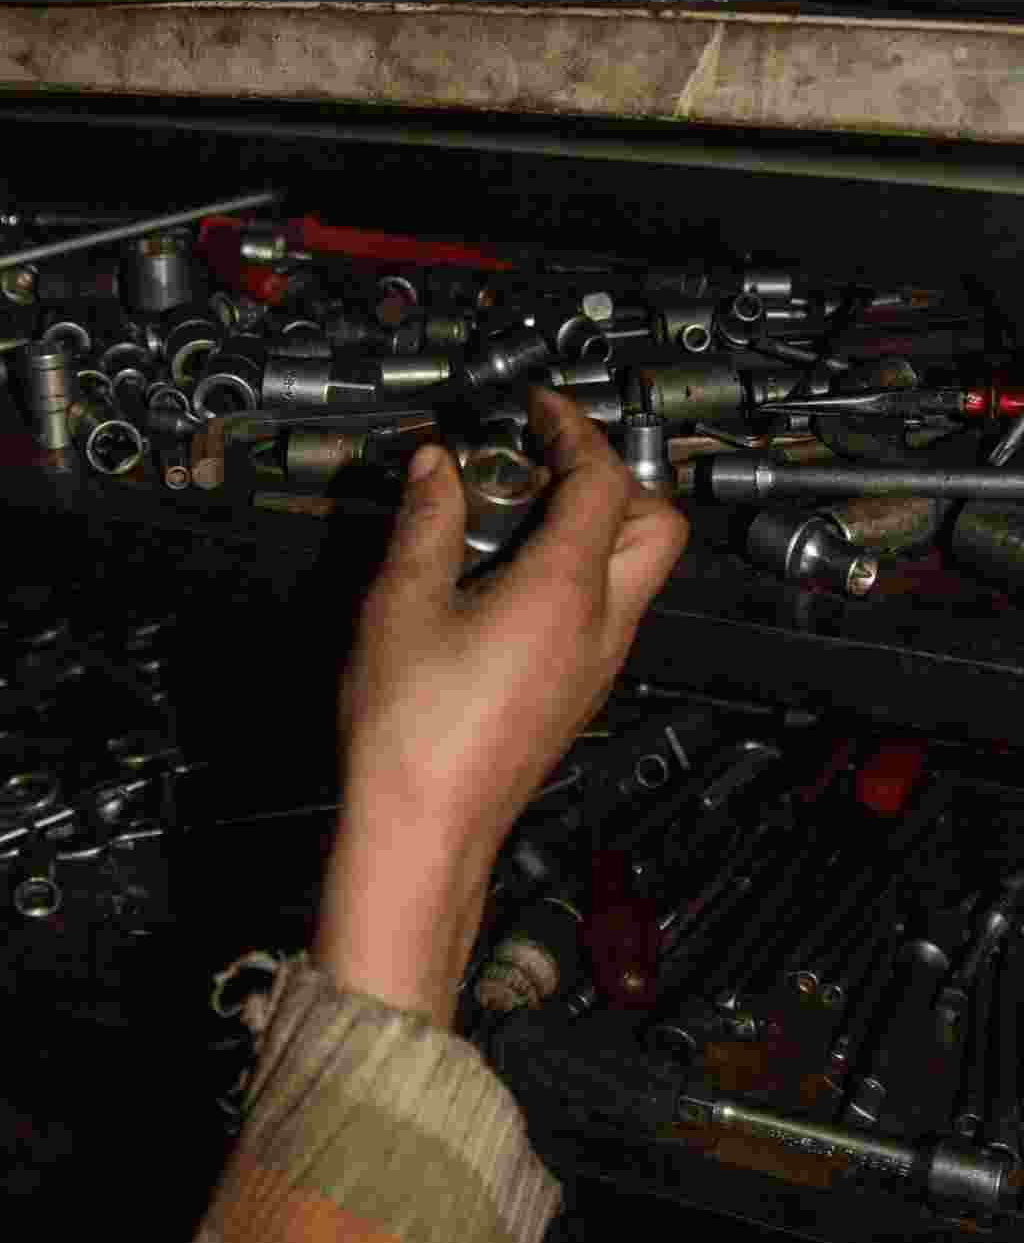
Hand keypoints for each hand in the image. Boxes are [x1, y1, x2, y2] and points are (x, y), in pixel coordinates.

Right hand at [316, 388, 687, 1023]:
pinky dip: (580, 573)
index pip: (603, 481)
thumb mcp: (401, 603)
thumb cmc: (412, 733)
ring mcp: (596, 665)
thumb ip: (426, 520)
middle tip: (548, 462)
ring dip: (598, 526)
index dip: (574, 429)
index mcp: (564, 592)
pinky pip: (607, 611)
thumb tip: (437, 467)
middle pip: (656, 525)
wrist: (423, 832)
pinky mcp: (578, 692)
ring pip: (637, 571)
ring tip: (519, 516)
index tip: (540, 411)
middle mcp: (600, 627)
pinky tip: (509, 578)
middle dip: (614, 477)